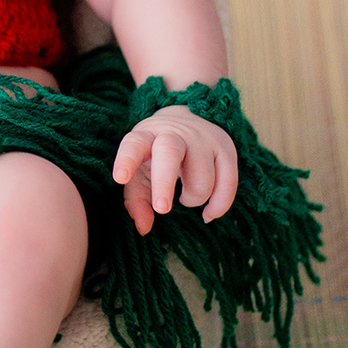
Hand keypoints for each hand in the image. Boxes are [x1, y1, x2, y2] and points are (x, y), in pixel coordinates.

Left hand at [112, 105, 237, 235]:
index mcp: (147, 136)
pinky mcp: (226, 149)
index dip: (127, 160)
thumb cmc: (157, 154)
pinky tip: (208, 213)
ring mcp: (203, 139)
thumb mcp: (140, 172)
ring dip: (193, 198)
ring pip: (202, 176)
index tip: (119, 177)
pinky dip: (219, 205)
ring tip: (185, 198)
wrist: (189, 119)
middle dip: (164, 183)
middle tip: (161, 208)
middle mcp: (175, 134)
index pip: (134, 144)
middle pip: (169, 152)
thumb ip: (136, 199)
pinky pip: (228, 182)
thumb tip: (143, 228)